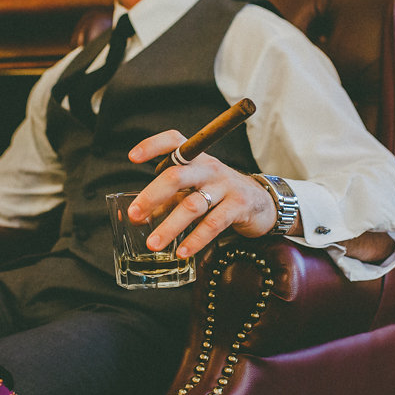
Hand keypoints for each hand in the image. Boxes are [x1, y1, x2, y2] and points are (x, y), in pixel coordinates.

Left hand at [127, 130, 279, 257]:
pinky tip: (182, 252)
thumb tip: (137, 218)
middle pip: (176, 176)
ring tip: (153, 244)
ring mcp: (225, 185)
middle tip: (133, 215)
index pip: (174, 141)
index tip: (132, 158)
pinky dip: (196, 240)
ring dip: (170, 227)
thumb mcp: (193, 191)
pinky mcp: (239, 206)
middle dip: (151, 196)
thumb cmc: (219, 194)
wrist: (262, 202)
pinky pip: (213, 224)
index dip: (153, 145)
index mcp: (195, 158)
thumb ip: (167, 201)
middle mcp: (209, 167)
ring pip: (192, 205)